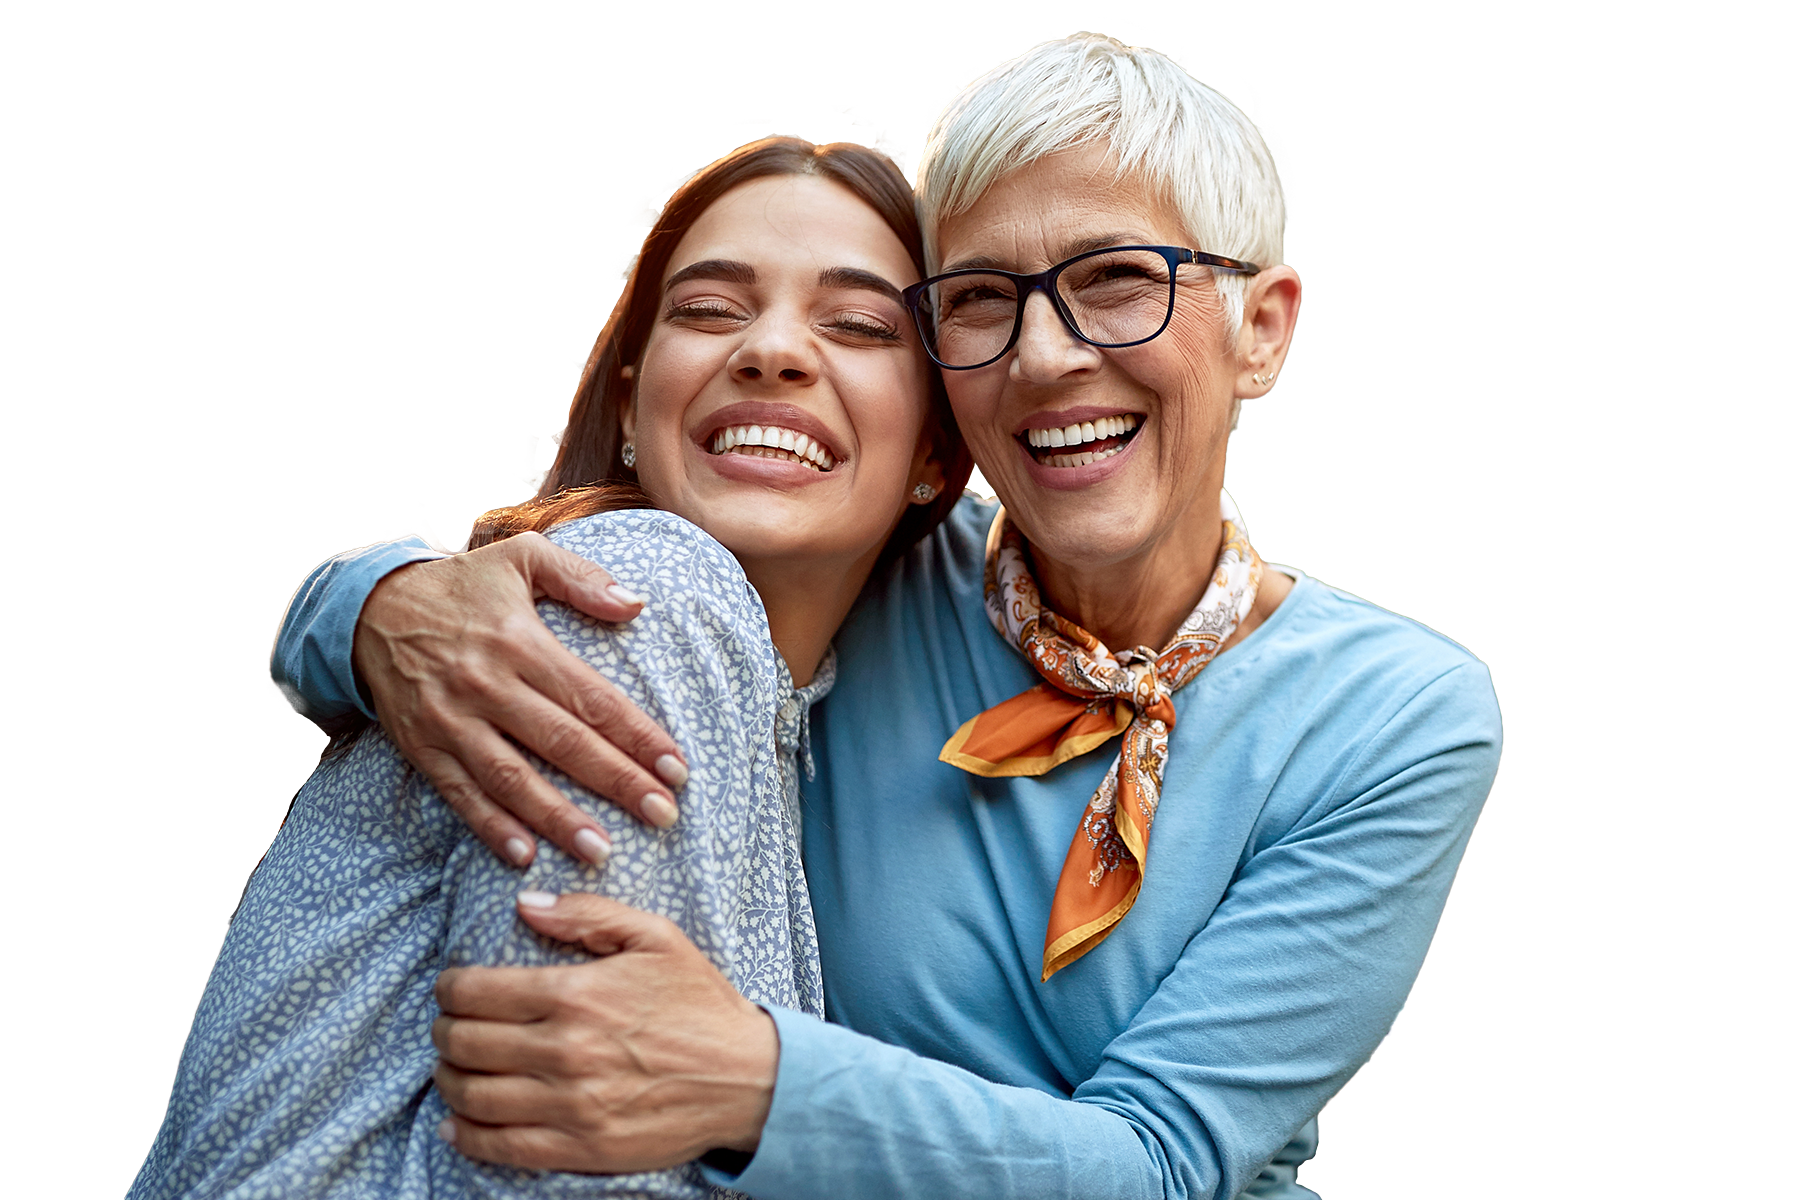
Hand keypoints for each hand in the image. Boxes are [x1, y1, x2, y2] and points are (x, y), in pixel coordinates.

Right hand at [353, 532, 689, 867]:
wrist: (370, 608)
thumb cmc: (464, 585)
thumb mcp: (522, 558)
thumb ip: (583, 578)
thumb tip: (637, 605)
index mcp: (521, 641)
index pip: (592, 697)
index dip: (638, 735)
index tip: (677, 768)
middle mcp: (487, 684)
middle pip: (563, 742)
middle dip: (617, 782)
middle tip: (663, 815)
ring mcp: (451, 720)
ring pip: (512, 778)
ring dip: (557, 818)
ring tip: (601, 851)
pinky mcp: (421, 747)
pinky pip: (459, 794)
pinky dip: (490, 827)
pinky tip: (524, 855)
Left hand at [432, 892, 778, 1172]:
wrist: (749, 1078)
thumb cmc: (700, 1003)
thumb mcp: (655, 938)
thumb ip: (588, 914)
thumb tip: (525, 904)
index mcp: (577, 994)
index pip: (475, 992)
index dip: (449, 988)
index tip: (452, 988)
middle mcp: (565, 1050)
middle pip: (464, 1043)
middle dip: (443, 1031)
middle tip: (448, 1026)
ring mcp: (570, 1104)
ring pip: (472, 1096)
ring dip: (448, 1080)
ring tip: (453, 1068)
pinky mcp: (580, 1147)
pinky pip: (500, 1147)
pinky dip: (465, 1135)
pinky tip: (457, 1123)